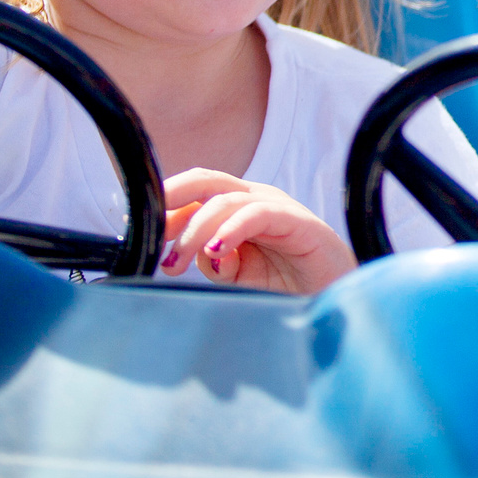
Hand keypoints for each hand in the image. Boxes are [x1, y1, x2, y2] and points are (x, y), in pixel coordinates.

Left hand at [159, 170, 356, 294]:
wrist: (337, 296)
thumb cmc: (290, 283)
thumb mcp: (241, 276)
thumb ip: (216, 263)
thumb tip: (197, 255)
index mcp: (238, 207)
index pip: (194, 194)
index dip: (165, 210)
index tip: (140, 237)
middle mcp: (254, 199)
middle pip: (204, 181)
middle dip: (170, 196)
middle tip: (146, 228)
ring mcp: (276, 207)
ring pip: (223, 201)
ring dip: (193, 232)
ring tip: (175, 264)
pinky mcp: (297, 221)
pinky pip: (257, 215)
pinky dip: (231, 230)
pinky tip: (216, 251)